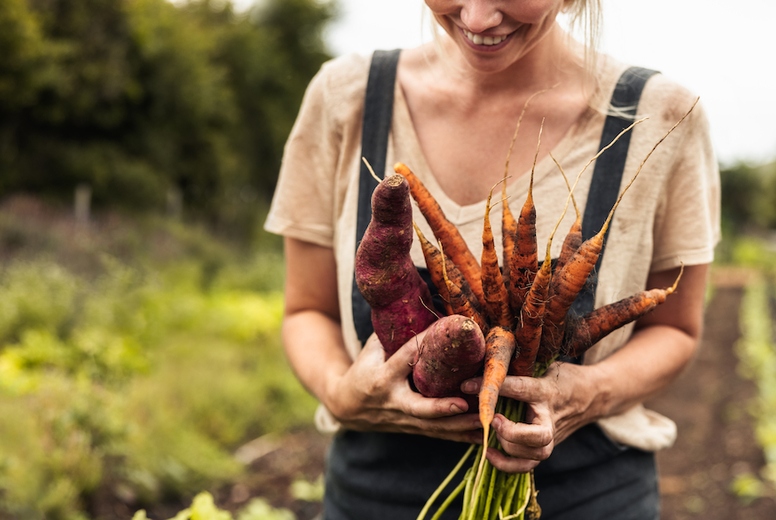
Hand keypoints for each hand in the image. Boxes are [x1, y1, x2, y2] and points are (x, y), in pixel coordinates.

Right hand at [325, 330, 482, 443]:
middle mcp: (394, 400)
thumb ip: (392, 335)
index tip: (443, 331)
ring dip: (460, 426)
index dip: (422, 344)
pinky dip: (461, 436)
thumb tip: (420, 308)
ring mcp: (404, 418)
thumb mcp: (371, 350)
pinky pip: (439, 435)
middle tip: (463, 404)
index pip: (405, 359)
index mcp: (382, 377)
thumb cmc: (363, 370)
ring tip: (486, 422)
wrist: (346, 407)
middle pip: (419, 407)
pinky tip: (484, 436)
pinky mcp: (413, 429)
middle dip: (441, 407)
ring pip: (434, 426)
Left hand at [463, 361, 597, 472]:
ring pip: (534, 453)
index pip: (521, 389)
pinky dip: (507, 464)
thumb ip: (521, 366)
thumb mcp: (546, 365)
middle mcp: (550, 417)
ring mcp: (552, 436)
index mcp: (547, 391)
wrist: (594, 396)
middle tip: (494, 419)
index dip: (494, 387)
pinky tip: (489, 453)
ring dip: (509, 446)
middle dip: (512, 432)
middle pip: (538, 436)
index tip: (467, 384)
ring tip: (492, 430)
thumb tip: (488, 358)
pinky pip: (528, 465)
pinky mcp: (546, 448)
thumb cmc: (564, 376)